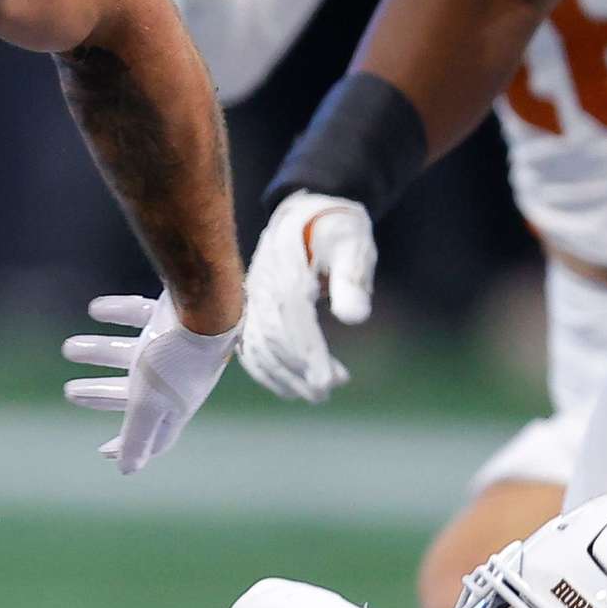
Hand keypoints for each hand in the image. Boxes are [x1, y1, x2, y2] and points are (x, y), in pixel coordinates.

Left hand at [64, 293, 234, 474]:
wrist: (206, 307)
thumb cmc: (175, 361)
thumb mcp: (149, 404)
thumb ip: (137, 437)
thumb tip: (126, 472)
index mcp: (172, 405)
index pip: (152, 436)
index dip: (128, 446)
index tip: (102, 450)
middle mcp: (174, 378)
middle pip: (132, 394)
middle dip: (100, 394)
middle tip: (69, 392)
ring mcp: (173, 347)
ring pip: (131, 353)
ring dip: (99, 352)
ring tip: (68, 348)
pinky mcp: (172, 316)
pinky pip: (140, 315)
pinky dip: (118, 312)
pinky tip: (95, 309)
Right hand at [238, 192, 374, 402]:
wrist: (303, 212)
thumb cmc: (335, 230)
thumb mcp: (353, 244)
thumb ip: (352, 279)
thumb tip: (356, 319)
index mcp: (288, 263)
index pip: (293, 312)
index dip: (308, 349)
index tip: (325, 381)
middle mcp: (263, 283)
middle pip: (274, 334)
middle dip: (298, 369)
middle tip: (325, 393)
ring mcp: (252, 297)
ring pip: (259, 344)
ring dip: (283, 376)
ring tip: (314, 395)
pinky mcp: (250, 309)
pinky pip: (250, 346)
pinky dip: (266, 372)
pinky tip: (289, 389)